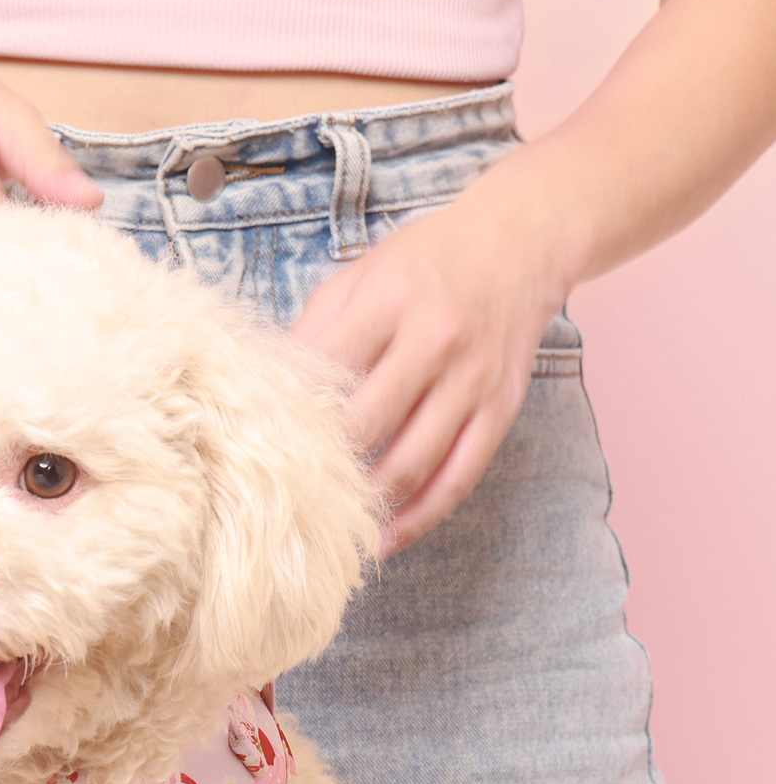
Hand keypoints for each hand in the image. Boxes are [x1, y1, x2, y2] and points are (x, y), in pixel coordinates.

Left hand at [291, 187, 566, 552]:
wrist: (519, 244)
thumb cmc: (425, 263)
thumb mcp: (361, 275)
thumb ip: (315, 330)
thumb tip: (269, 392)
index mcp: (392, 301)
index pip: (330, 373)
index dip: (294, 417)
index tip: (263, 447)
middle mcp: (437, 340)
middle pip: (368, 426)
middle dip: (324, 466)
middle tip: (288, 496)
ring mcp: (473, 380)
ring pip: (413, 463)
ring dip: (369, 504)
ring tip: (330, 526)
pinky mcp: (500, 410)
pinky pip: (458, 478)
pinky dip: (420, 516)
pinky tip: (387, 539)